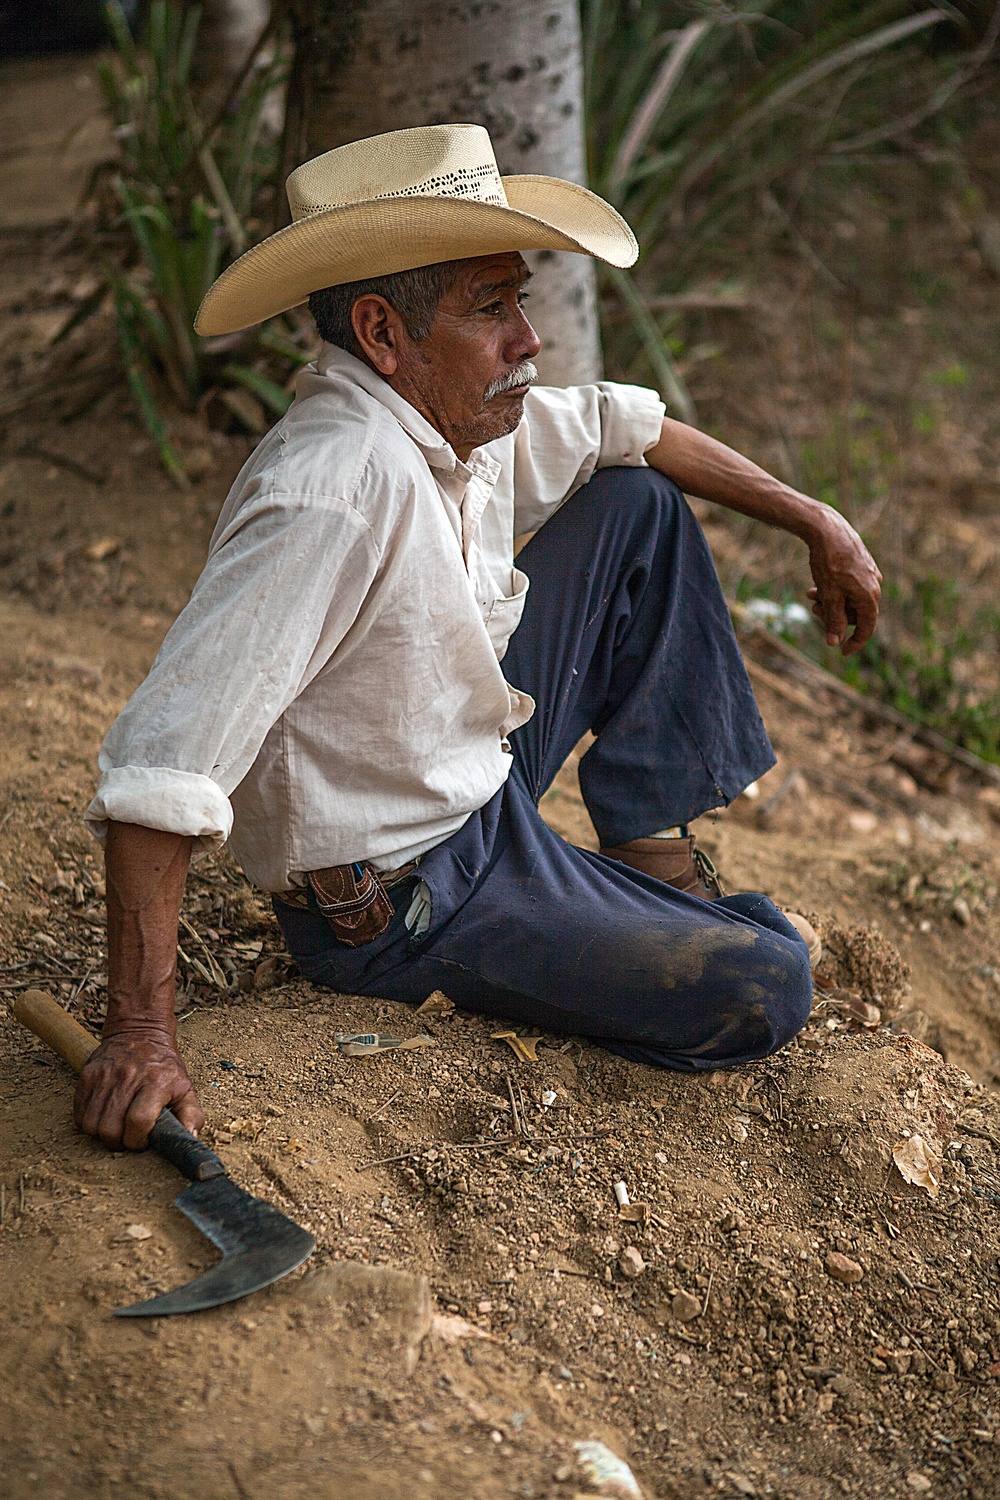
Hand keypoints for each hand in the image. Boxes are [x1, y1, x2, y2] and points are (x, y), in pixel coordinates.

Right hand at [74, 1029, 203, 1150]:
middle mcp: (127, 1078)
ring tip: (115, 1128)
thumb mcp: (185, 1087)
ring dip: (101, 1135)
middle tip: (127, 1137)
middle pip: (110, 1130)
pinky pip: (78, 1114)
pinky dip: (88, 1123)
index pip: (138, 1122)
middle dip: (119, 1143)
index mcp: (155, 1082)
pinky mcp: (87, 1075)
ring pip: (91, 1126)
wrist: (140, 1032)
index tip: (142, 1141)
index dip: (138, 1140)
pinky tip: (103, 1117)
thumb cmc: (164, 1066)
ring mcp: (104, 1077)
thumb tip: (190, 1138)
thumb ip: (191, 1115)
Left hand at [805, 508, 881, 654]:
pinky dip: (834, 590)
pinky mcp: (862, 565)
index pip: (866, 628)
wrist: (828, 529)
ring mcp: (869, 574)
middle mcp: (874, 586)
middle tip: (814, 610)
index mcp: (870, 597)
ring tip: (811, 596)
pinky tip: (816, 586)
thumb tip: (834, 642)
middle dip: (834, 616)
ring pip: (850, 599)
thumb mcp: (829, 596)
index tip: (842, 652)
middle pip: (855, 613)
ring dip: (831, 602)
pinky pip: (849, 586)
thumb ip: (834, 620)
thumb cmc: (829, 563)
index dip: (854, 643)